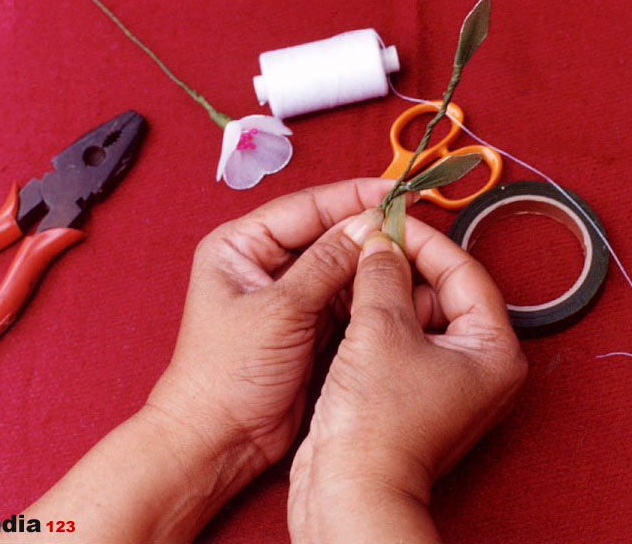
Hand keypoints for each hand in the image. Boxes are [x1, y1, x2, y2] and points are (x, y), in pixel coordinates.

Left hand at [145, 178, 393, 468]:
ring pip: (340, 266)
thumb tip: (369, 225)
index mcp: (240, 246)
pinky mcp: (307, 323)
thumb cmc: (225, 375)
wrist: (217, 440)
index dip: (352, 197)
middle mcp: (263, 263)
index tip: (395, 191)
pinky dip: (370, 292)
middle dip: (367, 230)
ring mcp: (287, 294)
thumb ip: (326, 266)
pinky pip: (345, 297)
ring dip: (373, 262)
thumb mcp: (278, 312)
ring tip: (414, 255)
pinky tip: (398, 287)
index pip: (305, 206)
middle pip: (326, 233)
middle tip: (414, 224)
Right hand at [288, 219, 527, 542]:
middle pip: (444, 292)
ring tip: (354, 265)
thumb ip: (383, 274)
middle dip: (404, 265)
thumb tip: (381, 241)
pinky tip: (349, 300)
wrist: (348, 491)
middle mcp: (478, 366)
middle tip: (369, 239)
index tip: (393, 217)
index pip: (465, 273)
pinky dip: (377, 318)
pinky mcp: (414, 393)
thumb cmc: (378, 425)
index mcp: (494, 351)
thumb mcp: (380, 330)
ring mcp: (446, 382)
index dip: (426, 239)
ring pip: (418, 314)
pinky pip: (401, 340)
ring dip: (386, 290)